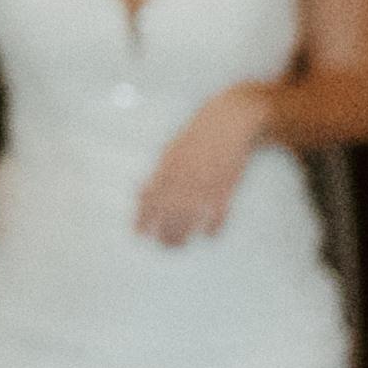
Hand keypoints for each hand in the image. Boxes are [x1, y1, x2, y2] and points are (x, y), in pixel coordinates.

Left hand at [135, 84, 266, 245]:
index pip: (150, 199)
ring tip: (179, 245)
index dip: (143, 218)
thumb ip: (156, 174)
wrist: (229, 123)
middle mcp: (184, 180)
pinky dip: (213, 228)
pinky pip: (217, 215)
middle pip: (169, 214)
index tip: (139, 233)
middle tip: (163, 244)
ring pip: (189, 219)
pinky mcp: (226, 188)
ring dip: (182, 235)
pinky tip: (210, 234)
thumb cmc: (197, 136)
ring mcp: (205, 185)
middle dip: (163, 233)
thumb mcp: (170, 151)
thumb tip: (139, 194)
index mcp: (168, 168)